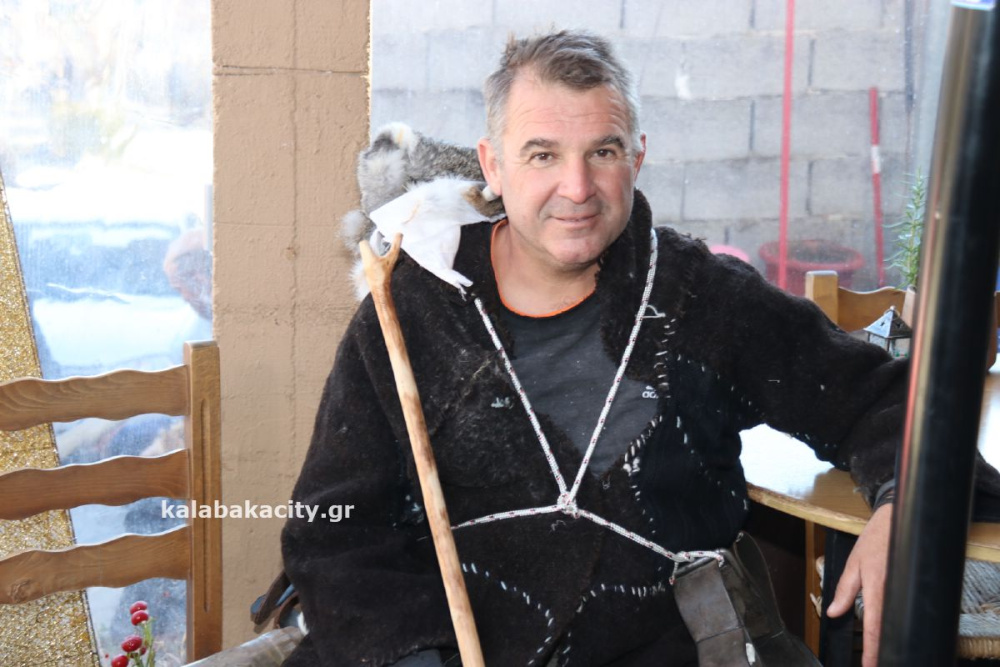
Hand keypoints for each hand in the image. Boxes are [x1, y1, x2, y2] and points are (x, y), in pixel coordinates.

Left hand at [827, 504, 891, 666]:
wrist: (897, 521)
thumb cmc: (875, 540)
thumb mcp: (853, 564)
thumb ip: (844, 590)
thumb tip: (833, 612)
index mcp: (876, 588)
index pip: (875, 627)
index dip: (873, 650)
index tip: (870, 666)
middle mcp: (893, 593)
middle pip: (888, 630)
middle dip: (881, 650)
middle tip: (874, 663)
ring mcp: (905, 591)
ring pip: (898, 623)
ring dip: (888, 638)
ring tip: (880, 654)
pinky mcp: (911, 589)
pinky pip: (904, 612)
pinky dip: (896, 624)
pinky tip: (890, 632)